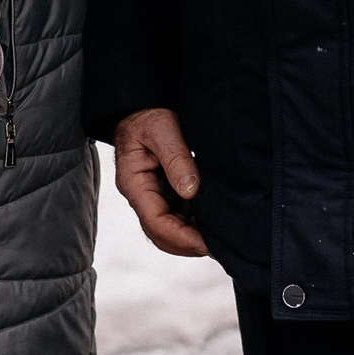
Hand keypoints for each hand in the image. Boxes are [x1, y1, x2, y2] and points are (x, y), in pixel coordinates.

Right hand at [113, 107, 208, 257]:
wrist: (142, 107)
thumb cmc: (148, 115)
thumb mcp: (162, 129)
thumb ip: (176, 158)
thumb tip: (190, 190)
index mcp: (134, 183)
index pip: (155, 222)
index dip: (181, 237)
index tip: (206, 243)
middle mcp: (141, 195)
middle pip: (160, 234)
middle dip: (187, 245)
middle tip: (218, 248)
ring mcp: (152, 195)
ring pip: (169, 228)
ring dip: (191, 236)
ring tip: (219, 238)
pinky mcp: (164, 190)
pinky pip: (177, 215)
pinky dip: (193, 222)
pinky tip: (212, 220)